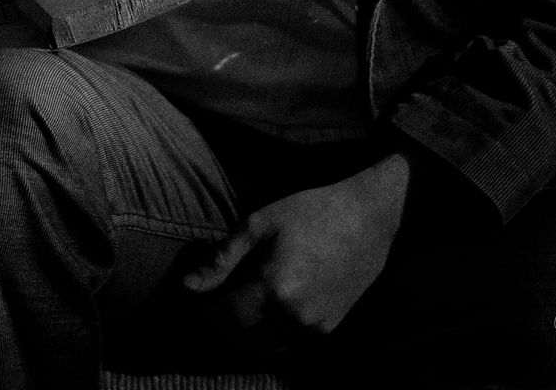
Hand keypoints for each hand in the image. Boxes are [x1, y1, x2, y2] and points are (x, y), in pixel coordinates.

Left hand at [181, 153, 410, 338]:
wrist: (367, 217)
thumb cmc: (311, 210)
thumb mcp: (261, 222)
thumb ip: (223, 258)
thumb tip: (188, 285)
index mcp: (273, 287)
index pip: (224, 319)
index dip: (207, 313)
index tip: (201, 300)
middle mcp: (293, 316)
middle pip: (243, 338)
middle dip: (226, 322)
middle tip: (221, 299)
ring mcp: (313, 327)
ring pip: (265, 344)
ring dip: (250, 330)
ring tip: (245, 301)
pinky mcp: (328, 330)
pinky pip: (289, 341)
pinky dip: (274, 330)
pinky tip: (274, 303)